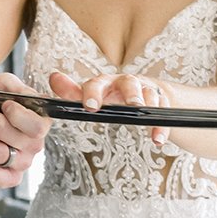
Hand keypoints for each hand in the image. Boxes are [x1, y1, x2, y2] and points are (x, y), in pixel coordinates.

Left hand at [49, 70, 175, 146]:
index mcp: (105, 82)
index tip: (90, 108)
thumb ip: (71, 91)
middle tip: (133, 105)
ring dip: (150, 109)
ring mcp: (144, 90)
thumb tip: (53, 77)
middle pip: (129, 83)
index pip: (96, 84)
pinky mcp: (160, 100)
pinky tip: (158, 139)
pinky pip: (163, 110)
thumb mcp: (91, 94)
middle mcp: (125, 82)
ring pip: (150, 95)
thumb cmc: (109, 95)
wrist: (139, 92)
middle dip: (131, 93)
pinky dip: (161, 126)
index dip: (93, 94)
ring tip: (150, 126)